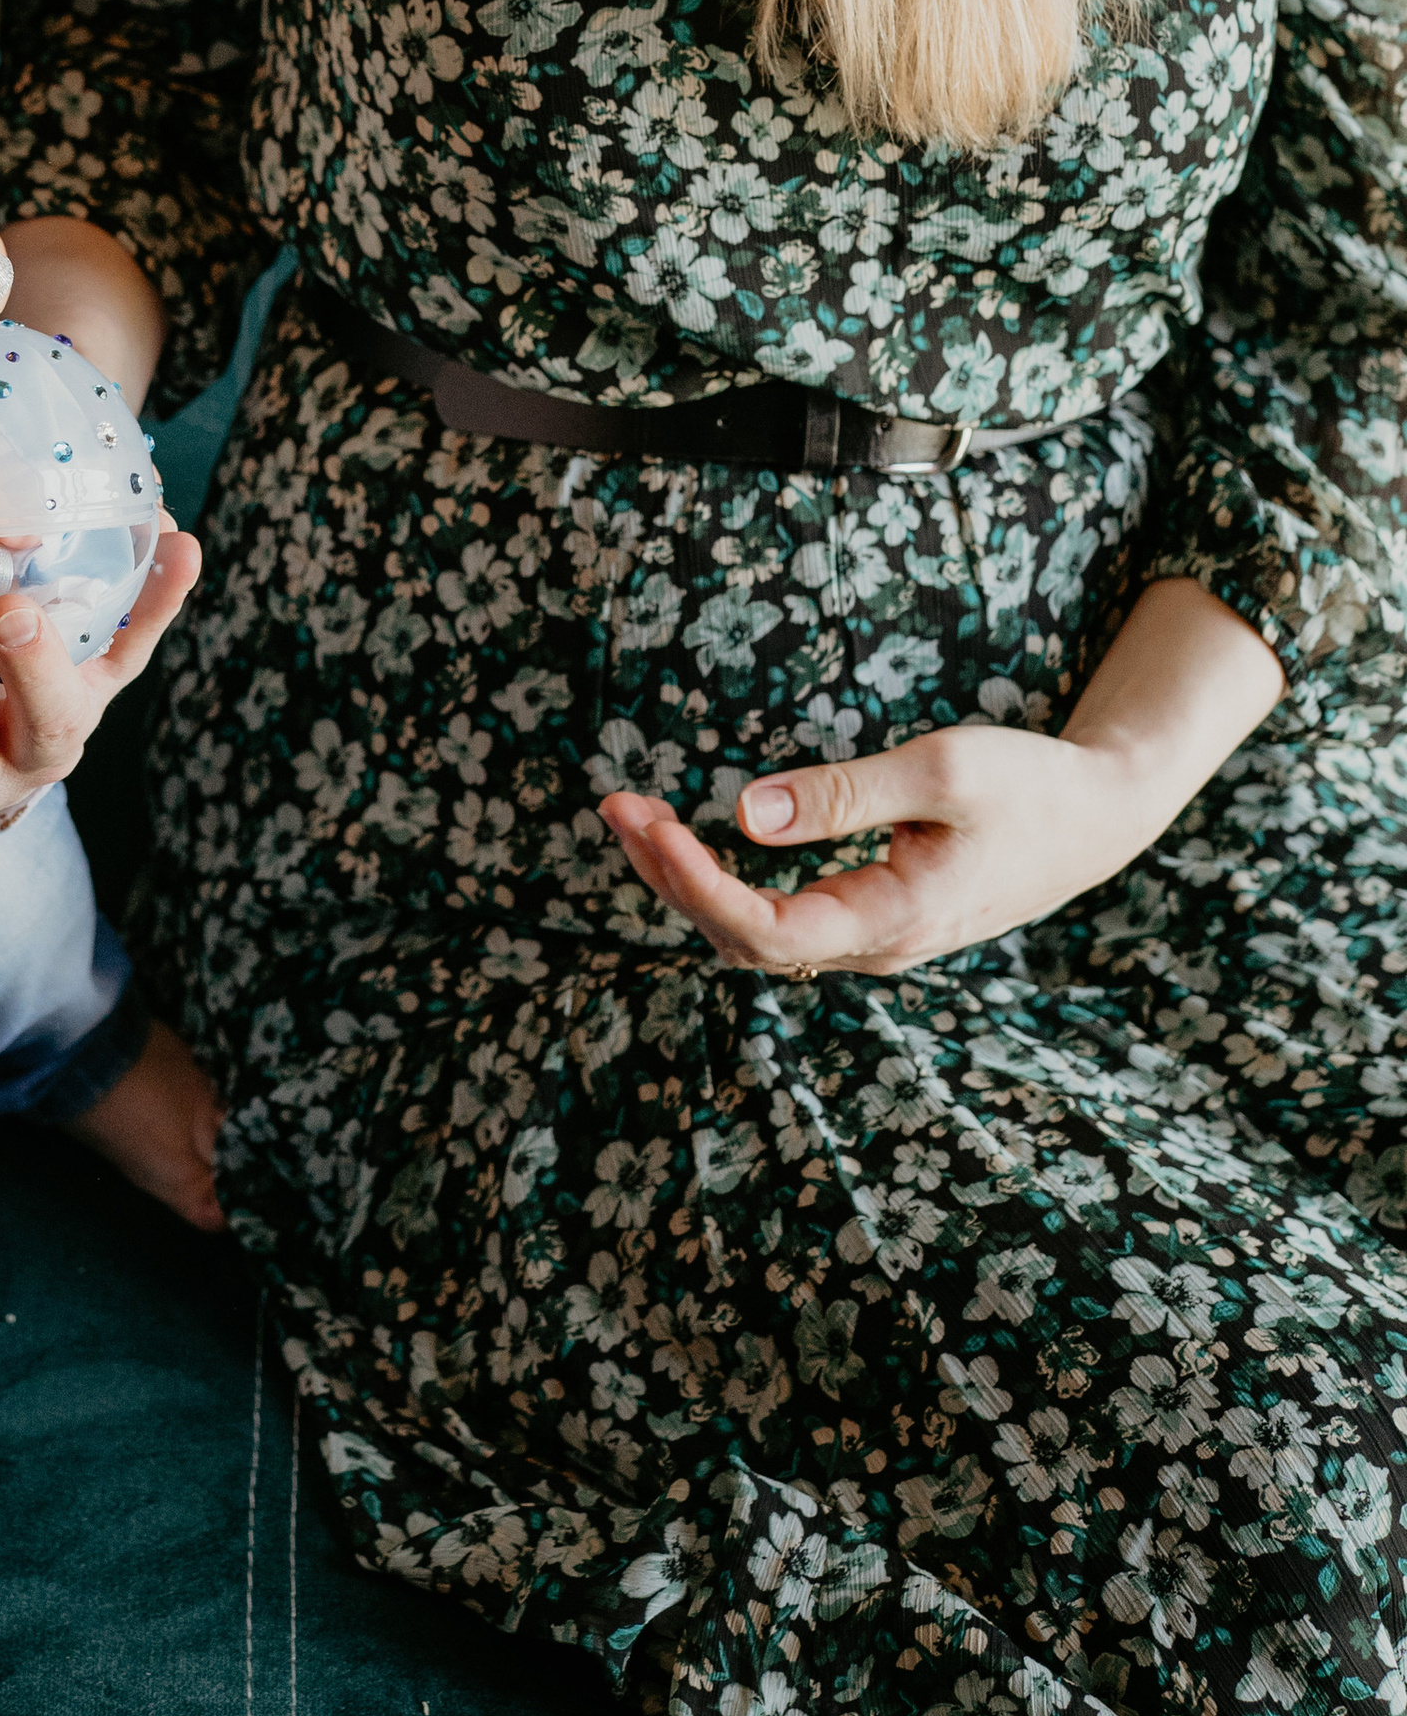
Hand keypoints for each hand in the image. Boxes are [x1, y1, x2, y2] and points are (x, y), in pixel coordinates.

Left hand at [600, 579, 1285, 974]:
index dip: (694, 884)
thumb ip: (843, 794)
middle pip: (744, 940)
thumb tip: (742, 813)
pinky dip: (726, 883)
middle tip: (616, 805)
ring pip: (758, 936)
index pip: (764, 929)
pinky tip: (691, 843)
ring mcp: (873, 938)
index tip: (650, 823)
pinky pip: (781, 920)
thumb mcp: (943, 770)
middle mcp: (874, 945)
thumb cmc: (1029, 785)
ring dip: (690, 881)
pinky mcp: (872, 917)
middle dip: (671, 876)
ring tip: (635, 816)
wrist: (1098, 817)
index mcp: (893, 920)